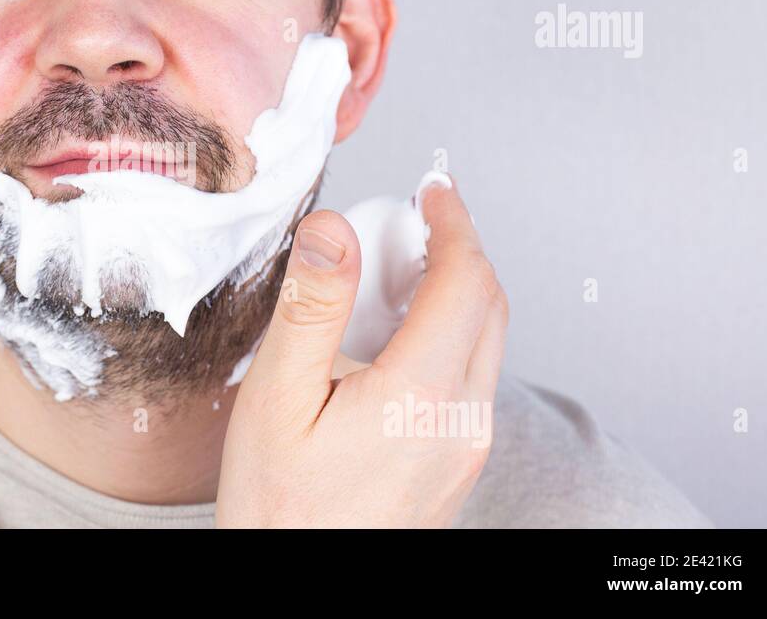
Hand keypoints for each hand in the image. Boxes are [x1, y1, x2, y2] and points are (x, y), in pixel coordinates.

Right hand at [216, 176, 507, 526]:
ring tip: (398, 271)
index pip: (466, 280)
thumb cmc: (282, 507)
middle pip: (488, 306)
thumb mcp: (278, 399)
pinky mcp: (454, 466)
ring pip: (485, 343)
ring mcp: (465, 448)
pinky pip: (470, 379)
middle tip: (416, 217)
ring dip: (457, 292)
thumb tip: (336, 229)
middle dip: (459, 249)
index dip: (454, 221)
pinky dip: (449, 335)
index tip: (434, 187)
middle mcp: (461, 421)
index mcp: (422, 394)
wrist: (303, 588)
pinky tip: (395, 339)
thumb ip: (312, 309)